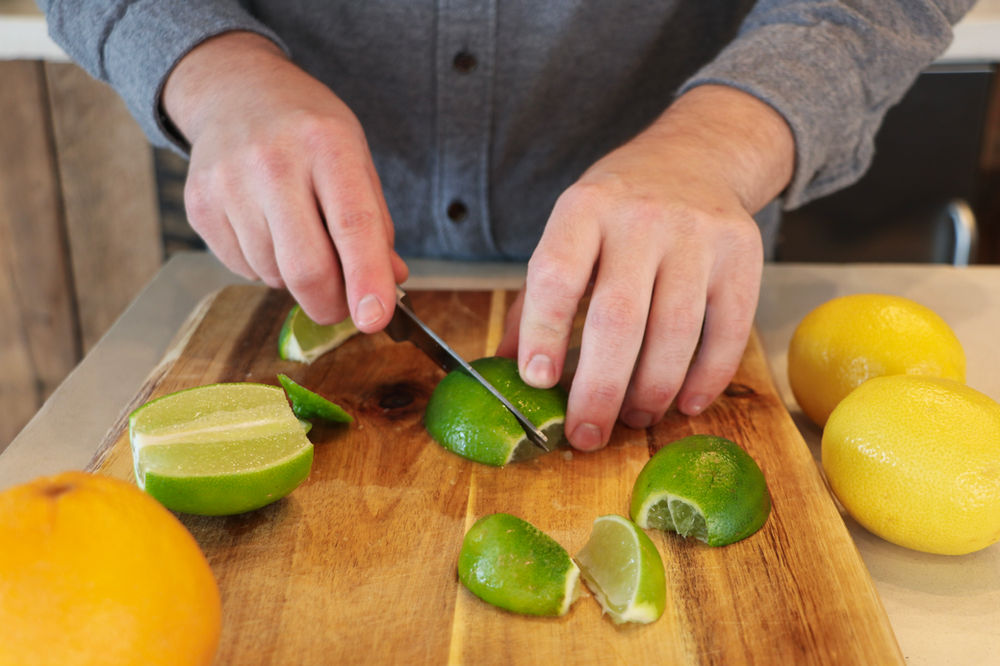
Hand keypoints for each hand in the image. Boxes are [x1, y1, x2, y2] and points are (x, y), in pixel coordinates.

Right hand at [162, 32, 406, 329]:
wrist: (235, 91)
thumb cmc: (308, 131)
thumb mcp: (356, 159)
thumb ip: (376, 224)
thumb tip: (390, 282)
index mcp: (327, 145)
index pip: (352, 226)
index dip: (366, 279)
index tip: (374, 319)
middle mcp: (273, 161)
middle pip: (306, 268)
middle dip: (331, 304)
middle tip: (343, 305)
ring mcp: (228, 184)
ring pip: (274, 275)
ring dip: (295, 278)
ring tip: (298, 235)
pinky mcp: (198, 206)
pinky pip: (243, 269)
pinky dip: (265, 267)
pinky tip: (267, 228)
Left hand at [497, 85, 793, 450]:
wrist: (696, 157)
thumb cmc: (617, 209)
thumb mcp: (568, 233)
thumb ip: (536, 298)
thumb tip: (505, 367)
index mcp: (584, 208)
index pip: (556, 275)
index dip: (542, 333)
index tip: (538, 381)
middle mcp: (641, 218)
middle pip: (619, 318)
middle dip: (599, 390)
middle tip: (586, 434)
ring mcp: (697, 235)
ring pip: (676, 332)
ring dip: (651, 391)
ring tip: (633, 417)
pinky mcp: (743, 255)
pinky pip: (727, 331)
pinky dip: (705, 379)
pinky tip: (683, 403)